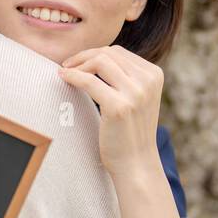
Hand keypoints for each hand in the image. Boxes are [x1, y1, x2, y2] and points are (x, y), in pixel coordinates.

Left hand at [56, 45, 161, 177]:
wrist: (135, 164)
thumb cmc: (129, 131)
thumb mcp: (136, 98)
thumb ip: (125, 76)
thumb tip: (93, 56)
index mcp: (154, 75)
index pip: (118, 52)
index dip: (94, 54)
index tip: (78, 63)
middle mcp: (148, 81)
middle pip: (108, 53)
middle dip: (83, 56)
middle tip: (67, 66)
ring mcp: (135, 94)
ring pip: (99, 62)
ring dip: (77, 65)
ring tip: (65, 73)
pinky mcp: (119, 107)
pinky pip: (89, 81)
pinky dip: (72, 76)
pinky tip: (63, 78)